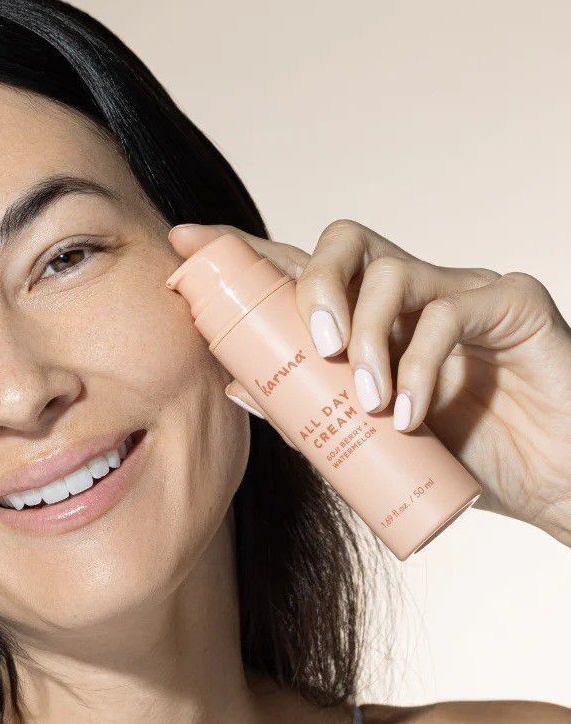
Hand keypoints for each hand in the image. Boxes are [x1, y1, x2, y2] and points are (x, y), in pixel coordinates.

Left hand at [168, 220, 570, 547]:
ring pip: (390, 272)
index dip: (242, 248)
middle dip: (310, 285)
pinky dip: (422, 363)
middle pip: (339, 243)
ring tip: (370, 403)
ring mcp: (457, 290)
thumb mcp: (367, 440)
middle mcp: (406, 291)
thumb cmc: (458, 457)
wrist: (552, 483)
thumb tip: (233, 384)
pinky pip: (452, 311)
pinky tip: (413, 412)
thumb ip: (305, 412)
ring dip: (369, 338)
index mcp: (366, 316)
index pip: (297, 267)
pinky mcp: (510, 301)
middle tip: (316, 348)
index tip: (188, 240)